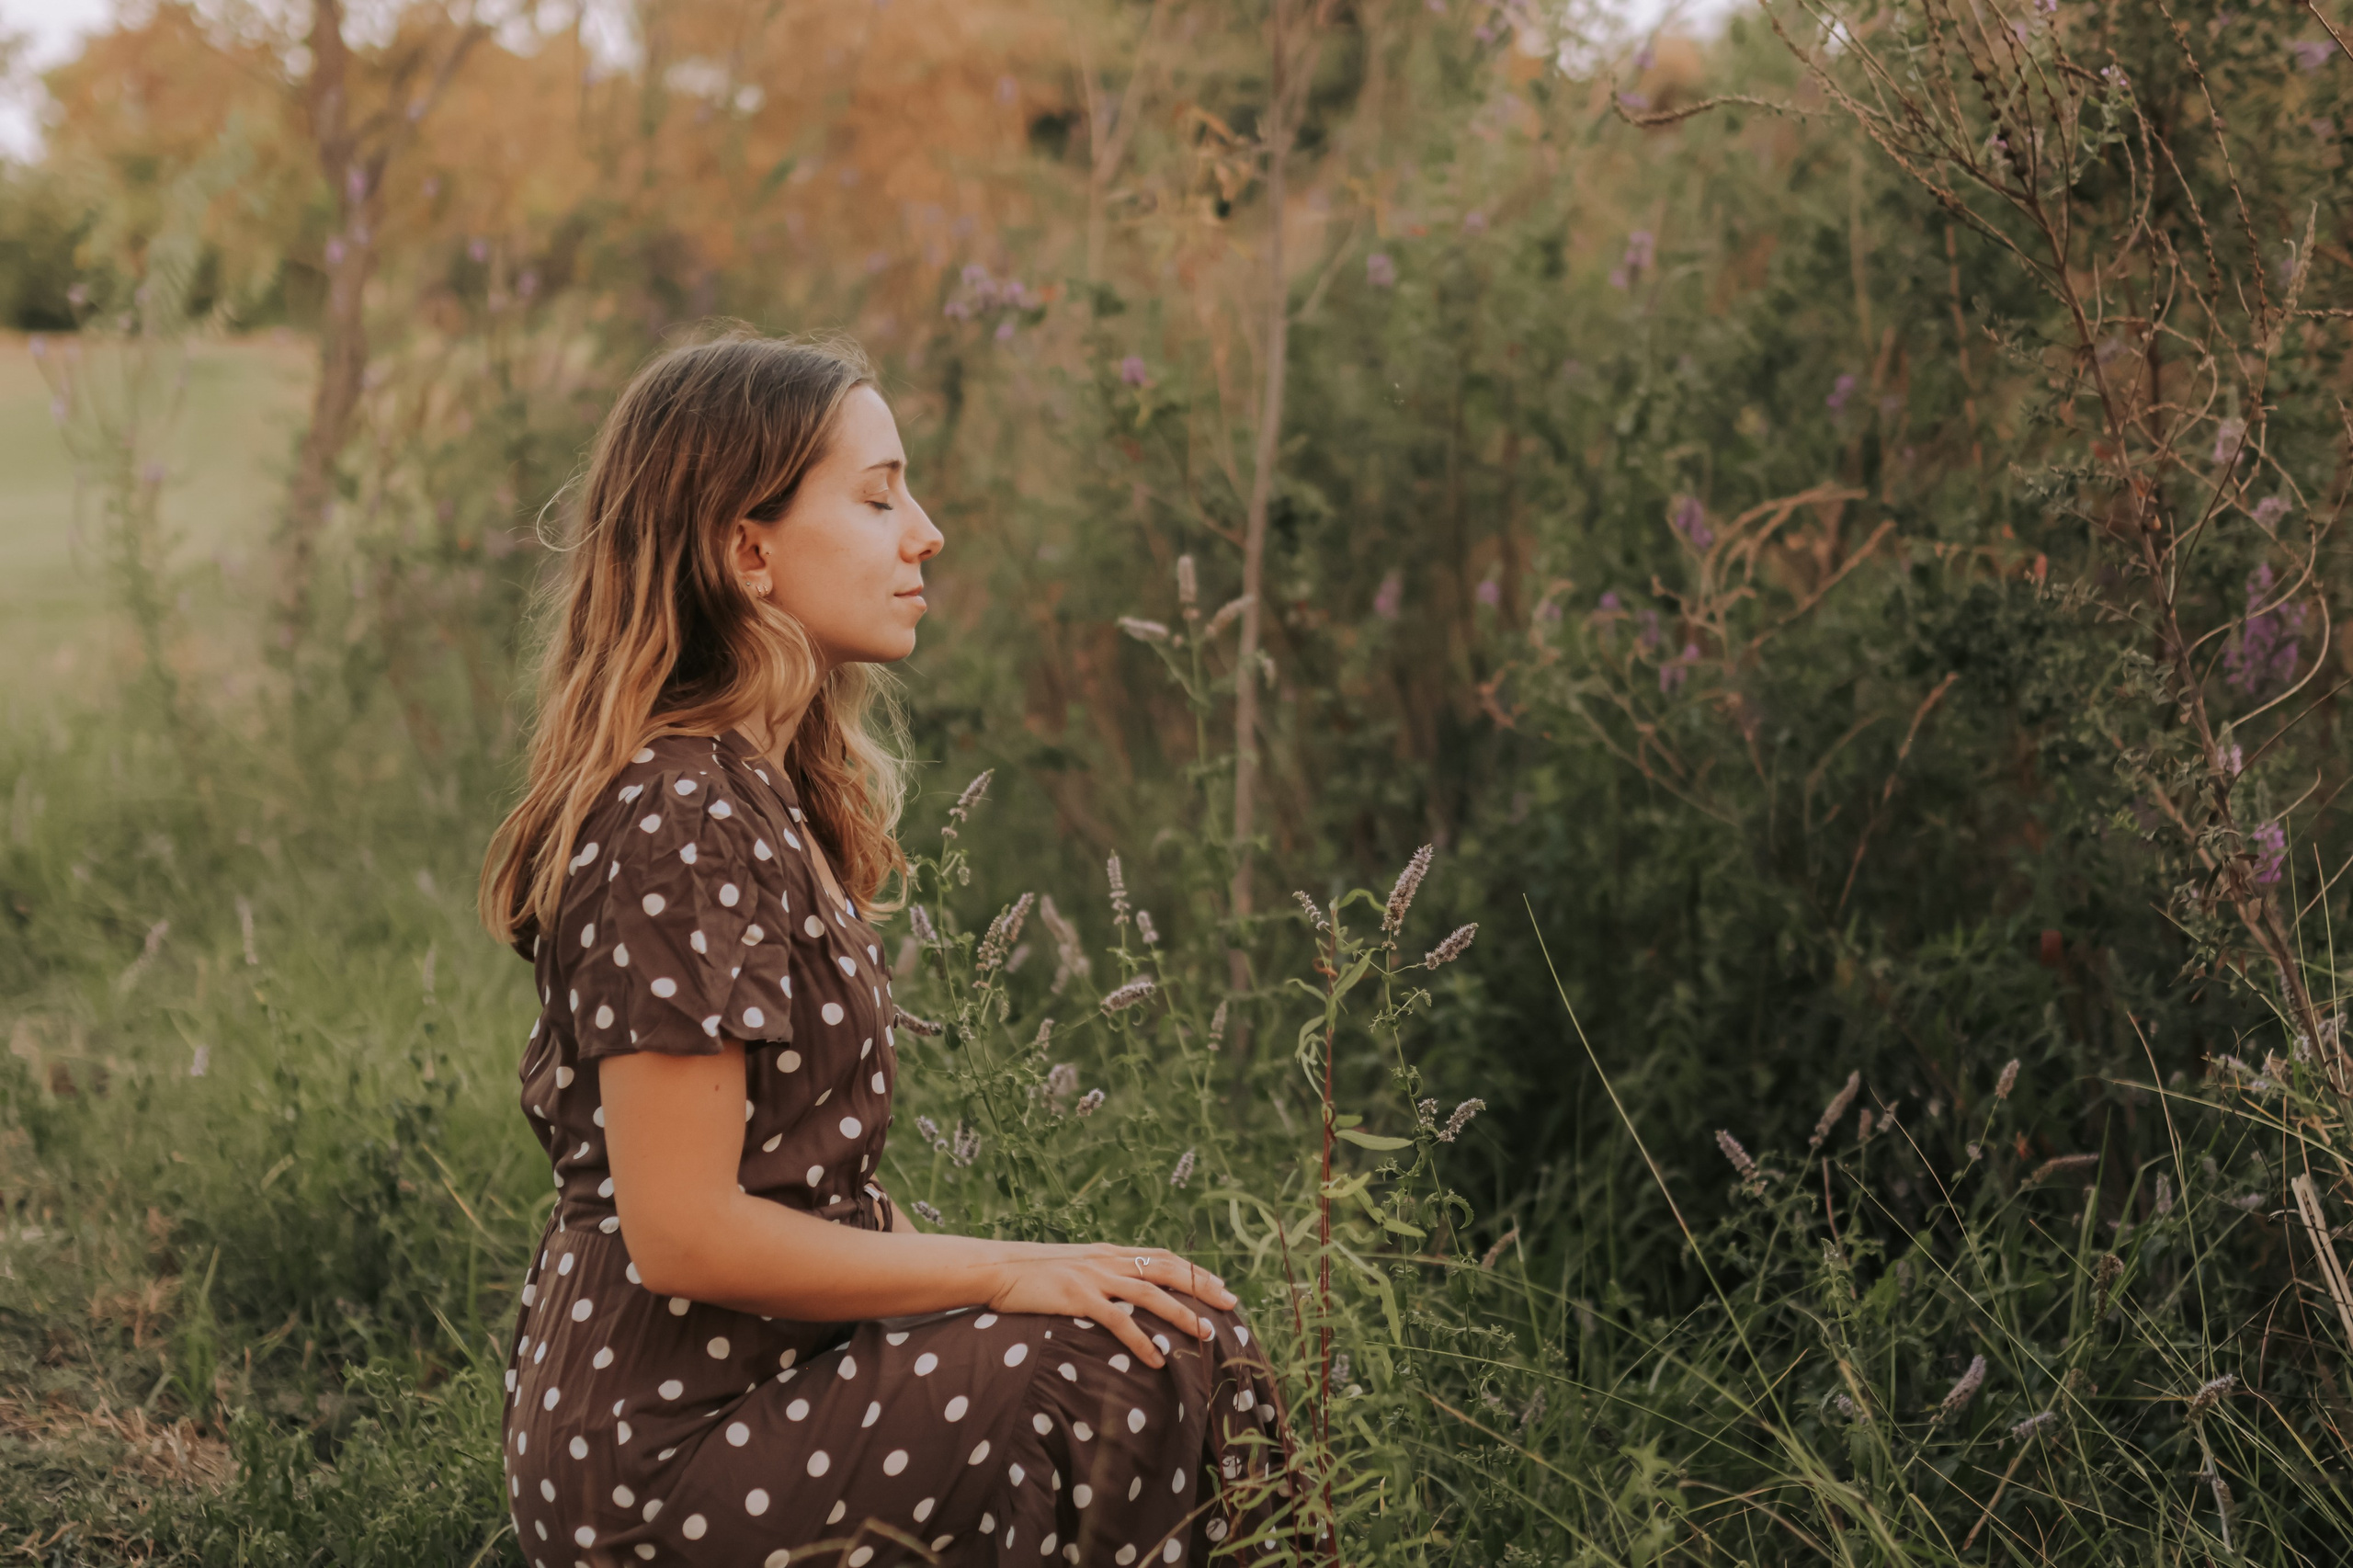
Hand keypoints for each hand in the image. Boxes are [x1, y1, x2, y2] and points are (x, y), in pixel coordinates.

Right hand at [984, 1243, 1239, 1369]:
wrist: (996, 1268)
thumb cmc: (1031, 1274)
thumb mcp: (1071, 1266)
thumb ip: (1097, 1275)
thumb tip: (1119, 1292)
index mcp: (1108, 1253)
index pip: (1162, 1257)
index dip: (1193, 1271)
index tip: (1219, 1285)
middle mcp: (1107, 1261)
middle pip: (1167, 1270)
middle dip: (1202, 1287)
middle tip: (1230, 1304)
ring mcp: (1094, 1278)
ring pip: (1150, 1294)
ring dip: (1181, 1315)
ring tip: (1205, 1335)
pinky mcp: (1078, 1298)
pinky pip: (1117, 1321)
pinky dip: (1141, 1341)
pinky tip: (1157, 1360)